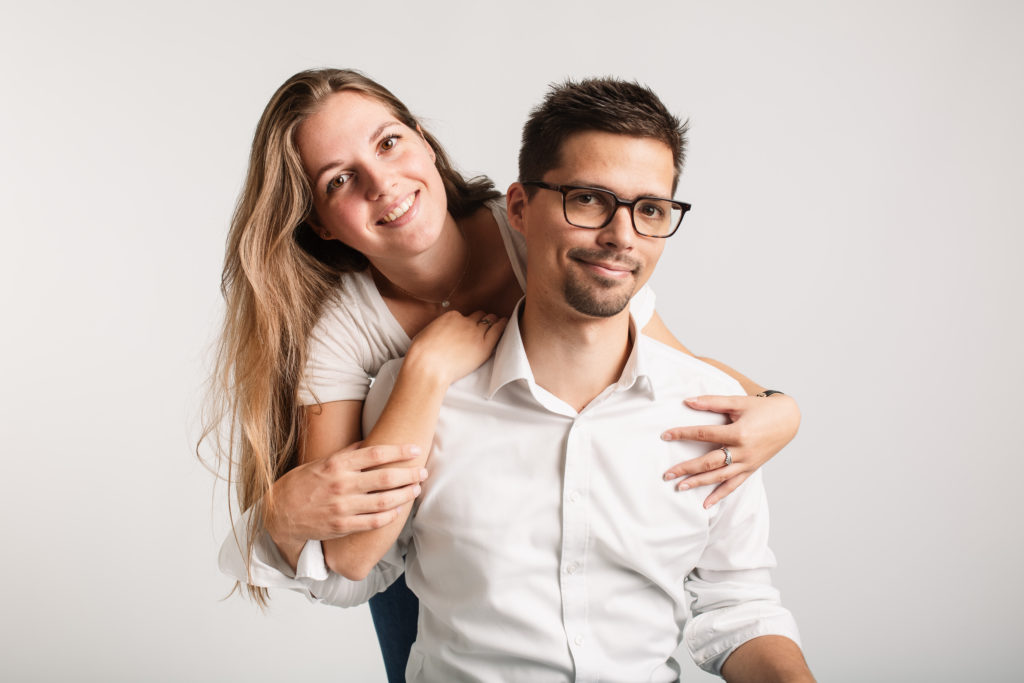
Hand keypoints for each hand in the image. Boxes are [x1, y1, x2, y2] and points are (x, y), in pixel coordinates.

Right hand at [264, 442, 427, 567]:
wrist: (279, 514)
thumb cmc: (301, 484)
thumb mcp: (321, 462)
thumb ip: (346, 454)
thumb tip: (370, 442)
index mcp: (337, 465)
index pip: (375, 454)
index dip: (399, 451)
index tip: (415, 448)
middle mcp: (341, 485)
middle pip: (385, 478)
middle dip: (409, 474)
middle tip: (422, 471)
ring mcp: (343, 507)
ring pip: (384, 501)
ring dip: (404, 495)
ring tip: (415, 489)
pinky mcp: (342, 526)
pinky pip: (373, 522)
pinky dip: (389, 516)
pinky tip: (398, 510)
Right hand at [405, 310, 507, 385]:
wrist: (428, 366)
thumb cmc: (422, 355)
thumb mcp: (427, 334)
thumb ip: (438, 330)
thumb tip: (440, 334)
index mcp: (451, 316)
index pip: (463, 316)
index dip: (466, 322)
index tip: (466, 328)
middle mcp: (465, 321)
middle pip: (478, 316)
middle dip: (481, 319)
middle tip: (485, 324)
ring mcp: (476, 332)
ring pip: (489, 321)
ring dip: (493, 321)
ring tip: (498, 322)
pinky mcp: (484, 345)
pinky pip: (497, 330)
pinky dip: (502, 325)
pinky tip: (506, 323)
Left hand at [660, 393, 800, 507]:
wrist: (789, 419)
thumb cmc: (763, 409)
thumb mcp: (738, 402)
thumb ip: (713, 402)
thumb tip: (688, 401)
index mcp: (738, 433)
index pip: (704, 434)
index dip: (683, 434)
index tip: (665, 435)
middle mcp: (742, 451)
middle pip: (709, 462)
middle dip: (686, 468)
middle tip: (667, 474)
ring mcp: (747, 463)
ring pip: (719, 477)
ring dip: (699, 483)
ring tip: (680, 487)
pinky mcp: (751, 469)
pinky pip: (734, 485)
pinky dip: (720, 495)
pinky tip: (706, 504)